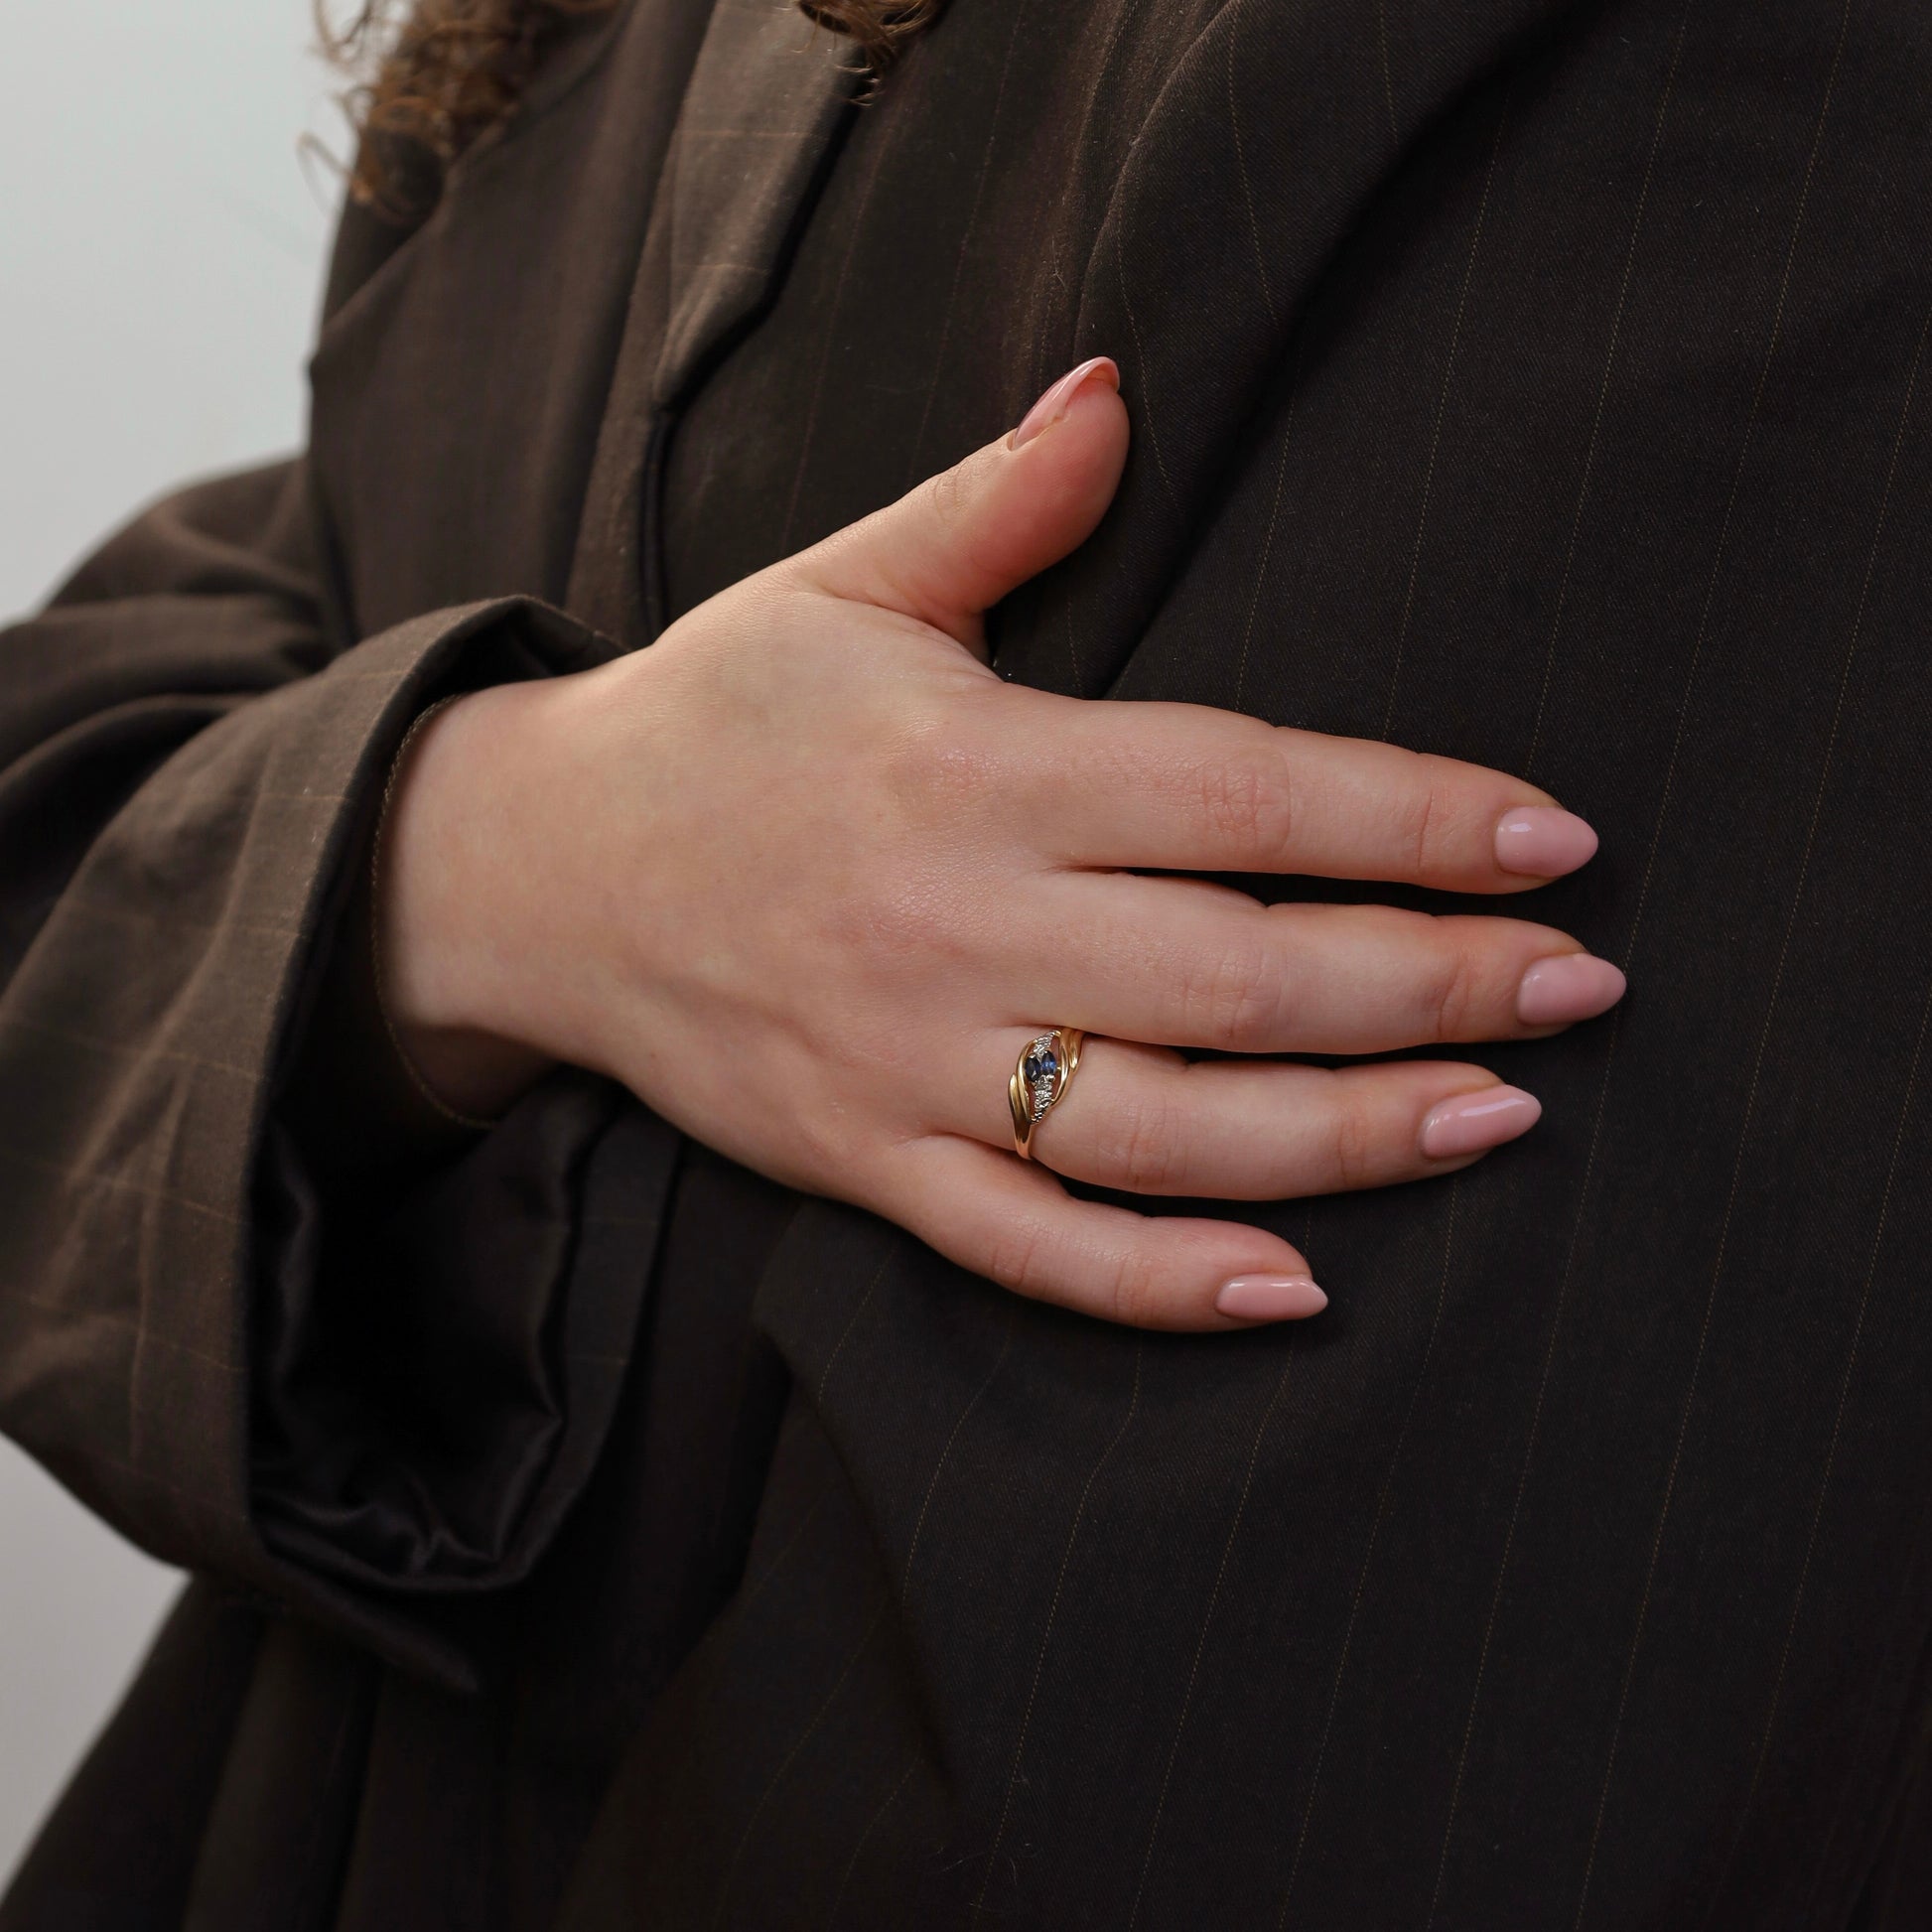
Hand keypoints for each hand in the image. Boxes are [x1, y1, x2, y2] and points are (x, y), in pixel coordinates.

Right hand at [377, 357, 1623, 1329]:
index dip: (1407, 818)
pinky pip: (1027, 1248)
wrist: (530, 872)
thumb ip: (991, 502)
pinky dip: (1159, 1283)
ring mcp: (907, 1066)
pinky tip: (1291, 1288)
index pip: (1238, 794)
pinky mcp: (863, 1164)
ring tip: (1498, 1117)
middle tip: (1581, 987)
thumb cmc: (711, 716)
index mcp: (970, 769)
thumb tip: (1118, 393)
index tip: (1550, 837)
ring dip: (1348, 1137)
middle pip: (1239, 976)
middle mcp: (952, 926)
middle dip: (1433, 984)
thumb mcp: (837, 584)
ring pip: (1164, 1131)